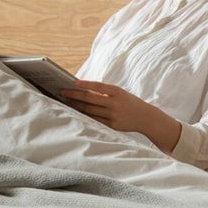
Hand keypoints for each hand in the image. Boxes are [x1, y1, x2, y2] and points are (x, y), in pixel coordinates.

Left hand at [61, 80, 182, 153]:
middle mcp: (115, 103)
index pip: (99, 86)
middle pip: (90, 99)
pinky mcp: (111, 125)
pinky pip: (94, 119)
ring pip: (90, 110)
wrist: (145, 117)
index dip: (85, 84)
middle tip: (62, 92)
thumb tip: (84, 91)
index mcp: (118, 92)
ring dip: (76, 105)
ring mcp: (113, 115)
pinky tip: (76, 112)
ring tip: (67, 101)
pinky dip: (84, 115)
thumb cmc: (130, 103)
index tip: (73, 82)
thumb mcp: (121, 94)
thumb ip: (105, 93)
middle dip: (75, 95)